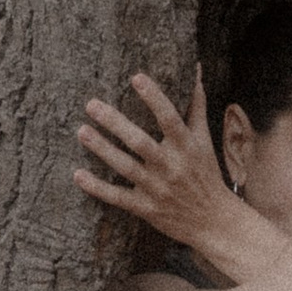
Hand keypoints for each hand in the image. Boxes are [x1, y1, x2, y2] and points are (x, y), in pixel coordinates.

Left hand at [73, 70, 249, 263]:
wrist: (213, 222)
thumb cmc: (206, 173)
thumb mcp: (204, 139)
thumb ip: (196, 104)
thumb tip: (195, 68)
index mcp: (186, 146)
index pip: (169, 118)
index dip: (153, 97)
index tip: (136, 77)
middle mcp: (170, 166)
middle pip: (140, 142)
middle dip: (115, 123)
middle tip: (91, 104)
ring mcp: (156, 189)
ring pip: (125, 167)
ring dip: (102, 149)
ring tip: (81, 131)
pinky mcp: (145, 208)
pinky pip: (118, 197)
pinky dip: (97, 187)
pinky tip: (78, 174)